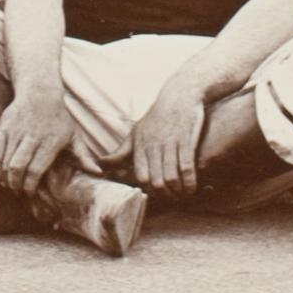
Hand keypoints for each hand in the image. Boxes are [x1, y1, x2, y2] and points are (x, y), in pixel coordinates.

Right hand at [0, 83, 79, 198]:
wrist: (40, 92)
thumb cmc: (59, 118)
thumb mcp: (73, 136)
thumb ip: (84, 156)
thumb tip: (98, 173)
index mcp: (50, 141)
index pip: (36, 169)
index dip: (30, 185)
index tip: (29, 194)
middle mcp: (32, 136)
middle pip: (18, 167)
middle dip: (16, 185)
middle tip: (18, 193)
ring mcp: (16, 131)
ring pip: (6, 161)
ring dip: (5, 178)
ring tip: (9, 186)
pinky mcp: (4, 126)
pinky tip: (1, 174)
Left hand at [126, 74, 209, 200]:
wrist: (180, 94)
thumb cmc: (157, 117)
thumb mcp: (137, 132)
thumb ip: (121, 152)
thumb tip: (100, 164)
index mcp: (140, 144)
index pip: (140, 176)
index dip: (148, 189)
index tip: (157, 194)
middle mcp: (154, 145)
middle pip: (156, 180)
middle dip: (164, 194)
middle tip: (172, 199)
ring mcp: (171, 142)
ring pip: (171, 177)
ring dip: (177, 191)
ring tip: (182, 195)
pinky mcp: (187, 140)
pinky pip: (187, 167)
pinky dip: (189, 182)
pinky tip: (192, 188)